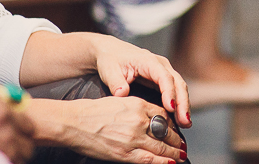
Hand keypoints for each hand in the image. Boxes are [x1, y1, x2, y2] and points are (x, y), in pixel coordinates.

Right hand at [61, 97, 184, 163]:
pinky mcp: (125, 153)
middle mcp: (139, 120)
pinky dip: (162, 162)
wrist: (75, 122)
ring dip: (174, 152)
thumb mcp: (121, 101)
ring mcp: (133, 138)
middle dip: (177, 140)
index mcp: (138, 105)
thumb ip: (138, 108)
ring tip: (181, 155)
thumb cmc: (94, 111)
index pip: (164, 114)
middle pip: (166, 131)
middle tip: (183, 145)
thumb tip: (152, 117)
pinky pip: (149, 159)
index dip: (173, 123)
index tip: (177, 129)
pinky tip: (171, 163)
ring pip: (161, 146)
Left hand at [90, 34, 190, 127]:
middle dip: (182, 102)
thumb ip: (116, 82)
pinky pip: (175, 91)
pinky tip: (180, 119)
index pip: (164, 76)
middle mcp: (161, 65)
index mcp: (148, 61)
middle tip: (185, 122)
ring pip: (179, 87)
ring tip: (185, 124)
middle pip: (177, 82)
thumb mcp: (109, 70)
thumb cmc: (111, 60)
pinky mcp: (163, 79)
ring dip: (184, 105)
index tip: (170, 108)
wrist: (112, 52)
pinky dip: (179, 104)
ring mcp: (164, 71)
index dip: (169, 92)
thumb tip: (122, 93)